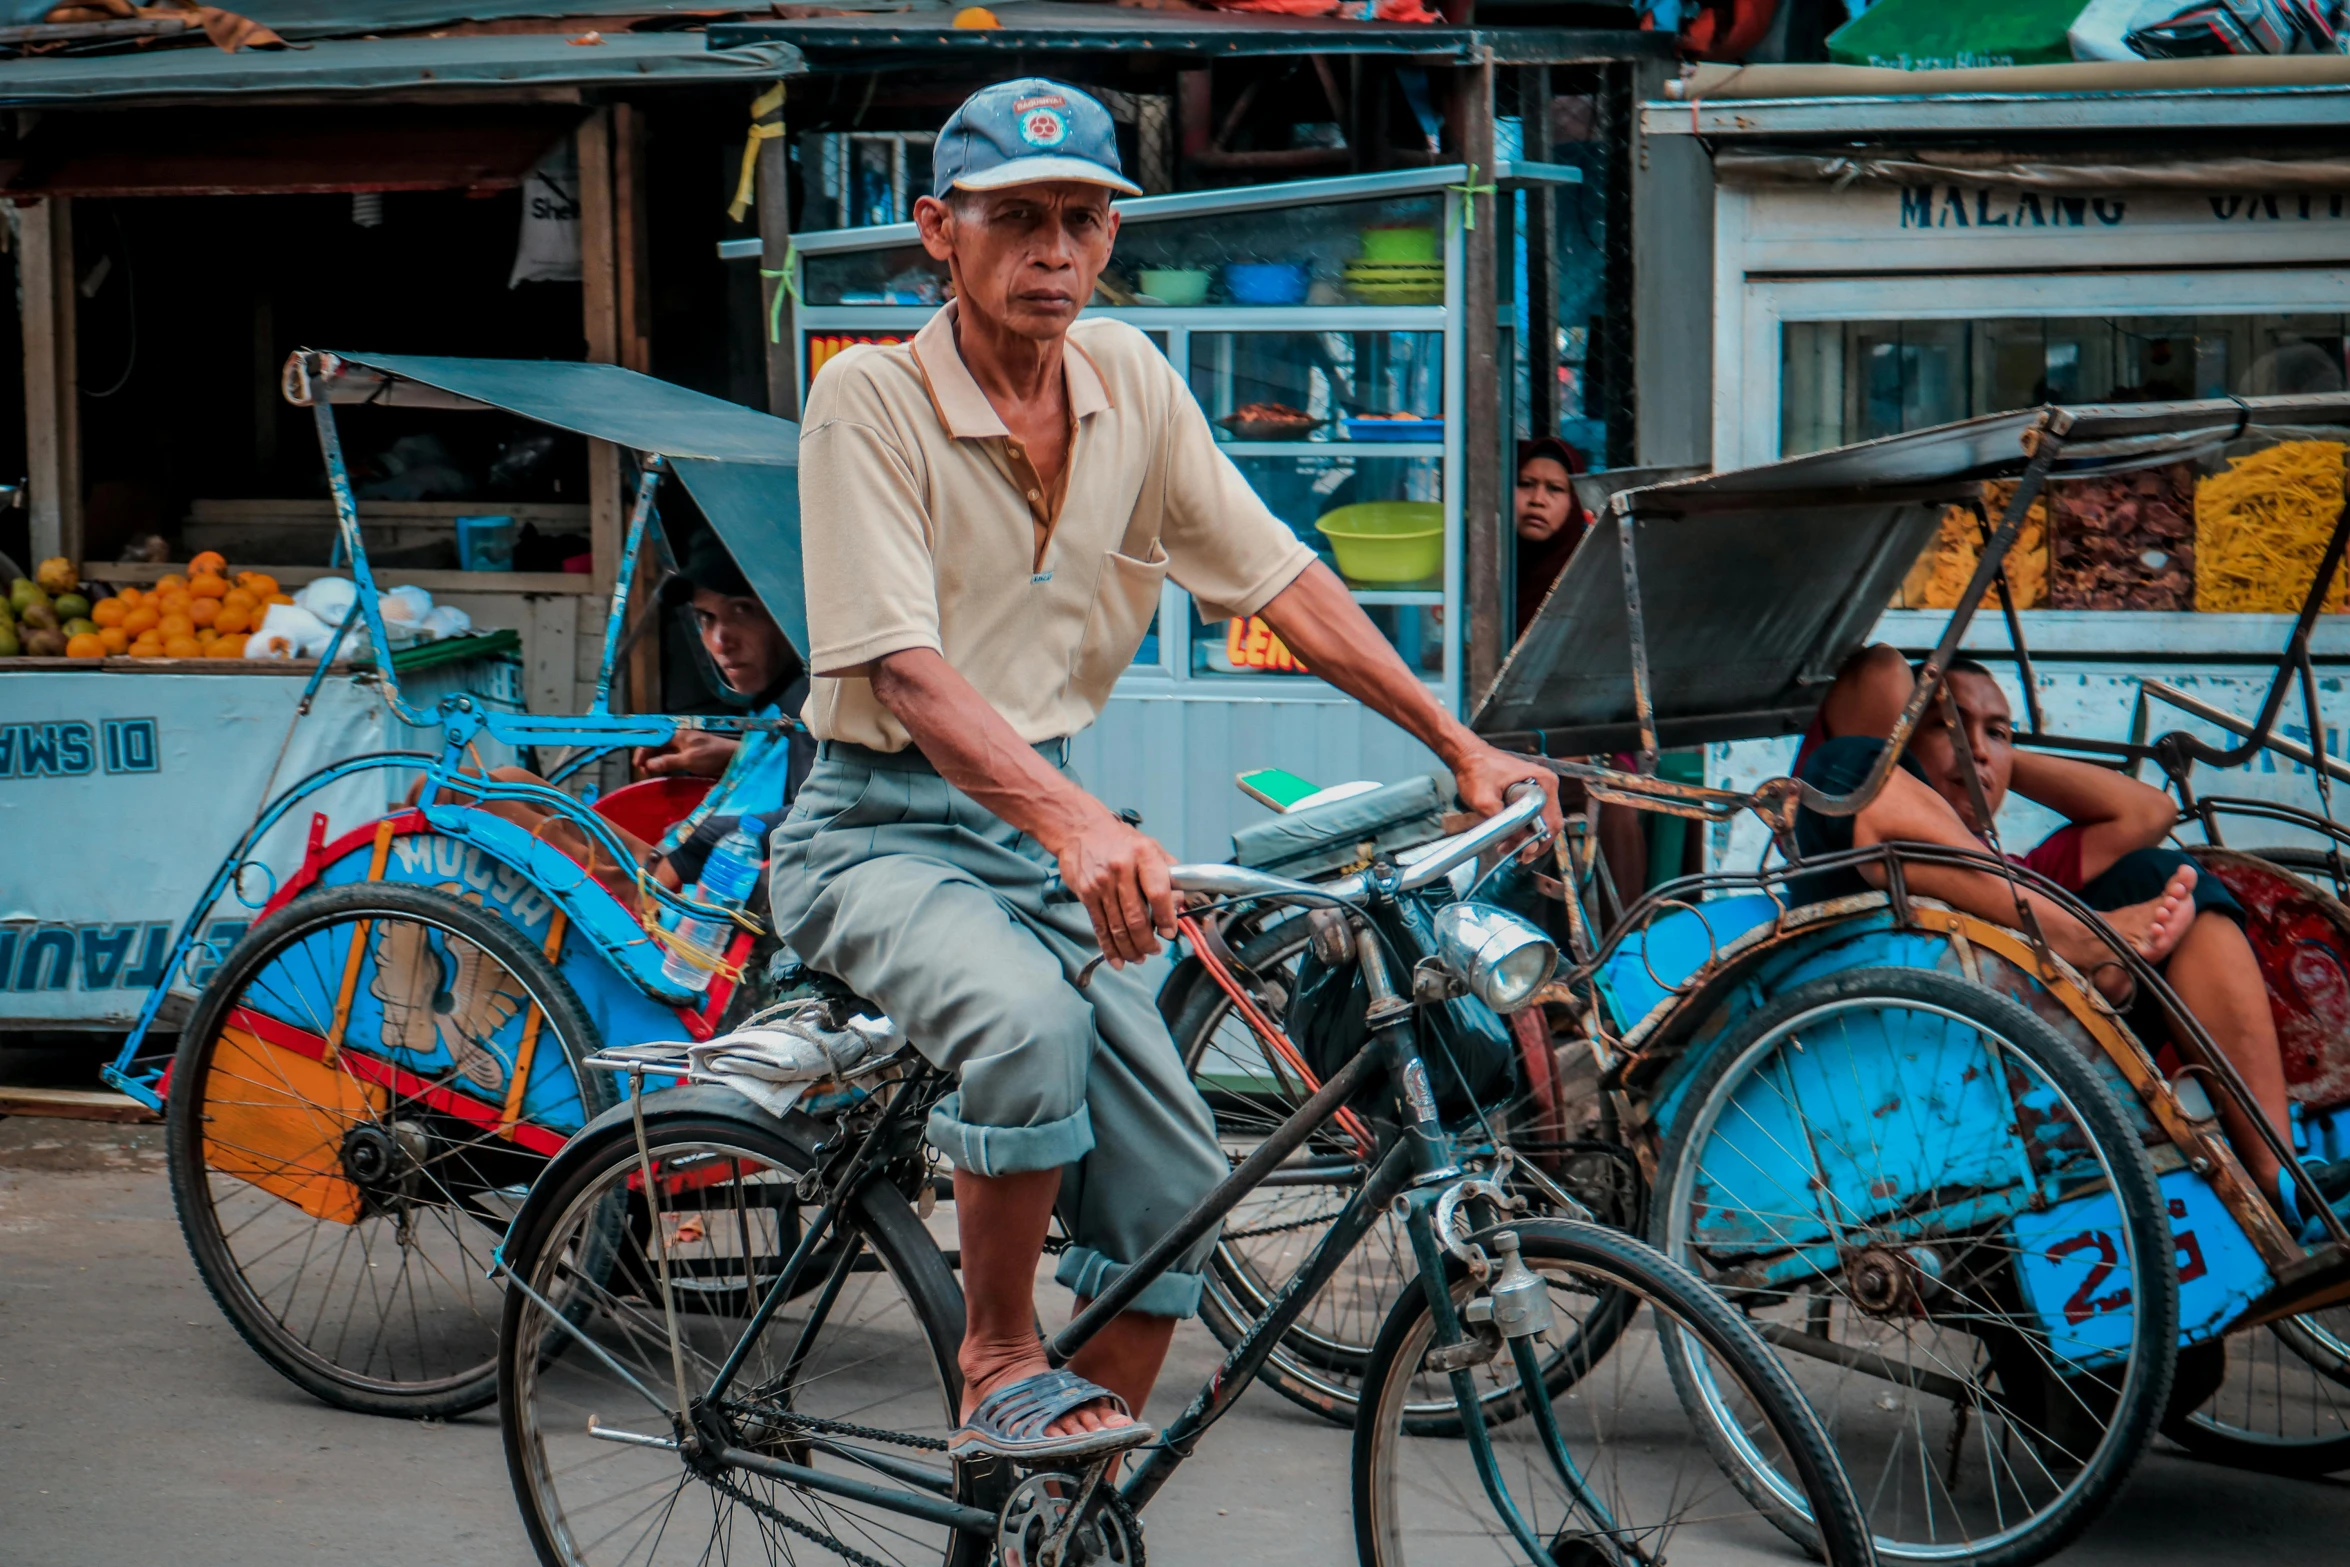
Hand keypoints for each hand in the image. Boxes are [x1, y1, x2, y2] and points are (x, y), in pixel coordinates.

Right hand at [634, 730, 739, 779]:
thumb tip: (648, 765)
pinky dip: (666, 765)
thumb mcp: (689, 760)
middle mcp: (679, 739)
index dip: (643, 751)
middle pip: (657, 746)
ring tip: (651, 773)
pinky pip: (673, 758)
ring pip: (664, 753)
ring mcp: (685, 747)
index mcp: (678, 735)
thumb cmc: (712, 756)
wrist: (734, 758)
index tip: (637, 765)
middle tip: (644, 772)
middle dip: (648, 757)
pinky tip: (663, 772)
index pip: (654, 739)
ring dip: (656, 762)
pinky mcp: (691, 756)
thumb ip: (668, 761)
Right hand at [1053, 811, 1179, 967]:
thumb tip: (1179, 904)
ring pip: (1118, 926)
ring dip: (1130, 948)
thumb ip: (1169, 874)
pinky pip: (1100, 926)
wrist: (1080, 829)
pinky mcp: (1086, 893)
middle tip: (1154, 950)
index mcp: (1143, 855)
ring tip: (1139, 957)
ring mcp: (1101, 882)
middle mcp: (1121, 868)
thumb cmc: (1120, 840)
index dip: (1166, 917)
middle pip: (1136, 916)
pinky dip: (1109, 947)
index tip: (1169, 932)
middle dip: (1147, 941)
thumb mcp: (1151, 847)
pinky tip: (1118, 958)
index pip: (1158, 892)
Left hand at [1447, 739, 1562, 860]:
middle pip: (1549, 823)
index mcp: (1543, 782)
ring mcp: (1539, 788)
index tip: (1524, 855)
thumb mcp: (1485, 802)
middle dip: (1533, 843)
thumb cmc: (1476, 770)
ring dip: (1526, 838)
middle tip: (1516, 856)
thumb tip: (1525, 844)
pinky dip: (1523, 828)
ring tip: (1506, 848)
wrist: (1467, 756)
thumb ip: (1506, 823)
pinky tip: (1508, 837)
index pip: (1552, 821)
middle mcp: (1546, 784)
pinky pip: (1533, 815)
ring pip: (1541, 822)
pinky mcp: (1530, 791)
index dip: (1540, 842)